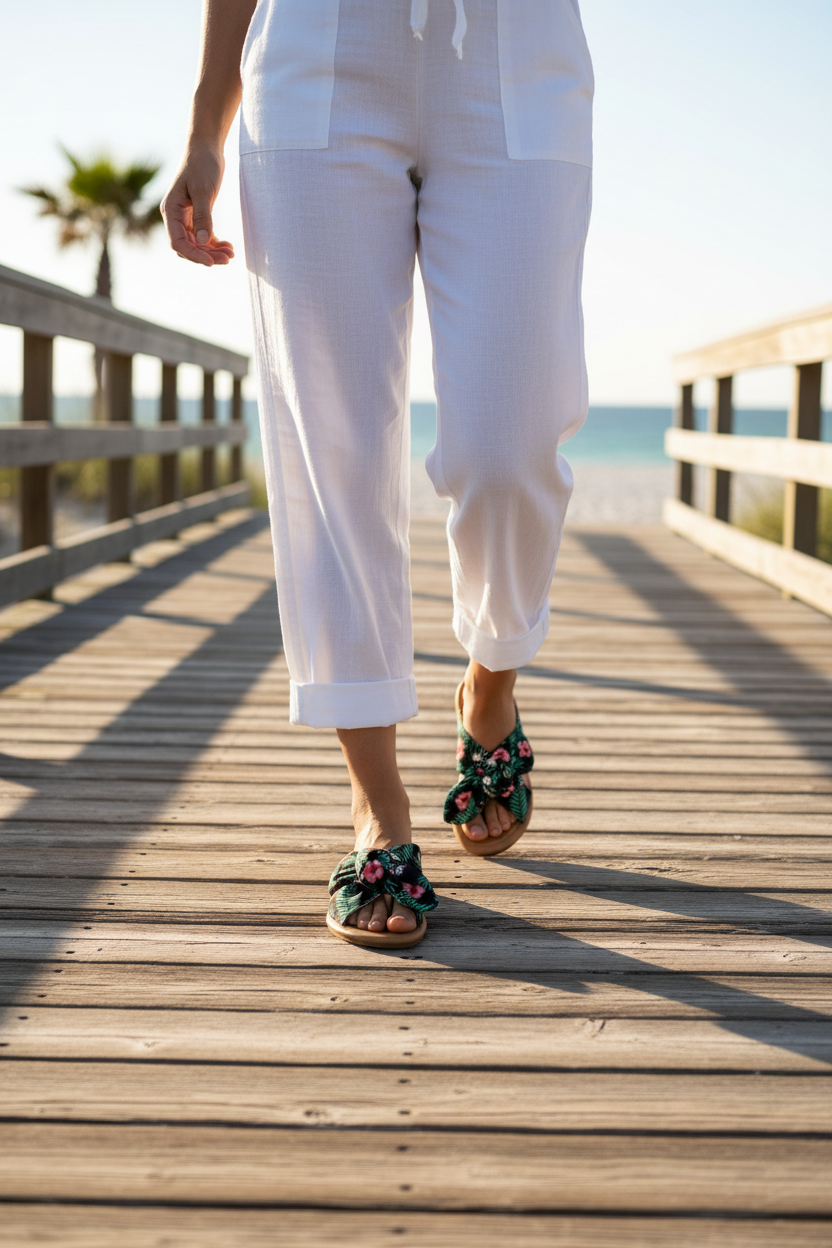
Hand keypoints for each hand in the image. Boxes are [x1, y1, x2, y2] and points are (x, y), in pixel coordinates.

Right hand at [161, 143, 235, 266]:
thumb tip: (203, 241)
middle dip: (206, 255)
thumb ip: (203, 216)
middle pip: (188, 247)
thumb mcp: (203, 191)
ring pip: (197, 244)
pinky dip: (215, 243)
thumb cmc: (202, 164)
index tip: (212, 262)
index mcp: (171, 211)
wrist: (206, 147)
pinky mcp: (197, 215)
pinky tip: (229, 246)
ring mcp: (185, 217)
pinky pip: (204, 237)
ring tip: (231, 254)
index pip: (178, 243)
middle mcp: (175, 217)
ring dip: (213, 251)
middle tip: (228, 258)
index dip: (194, 255)